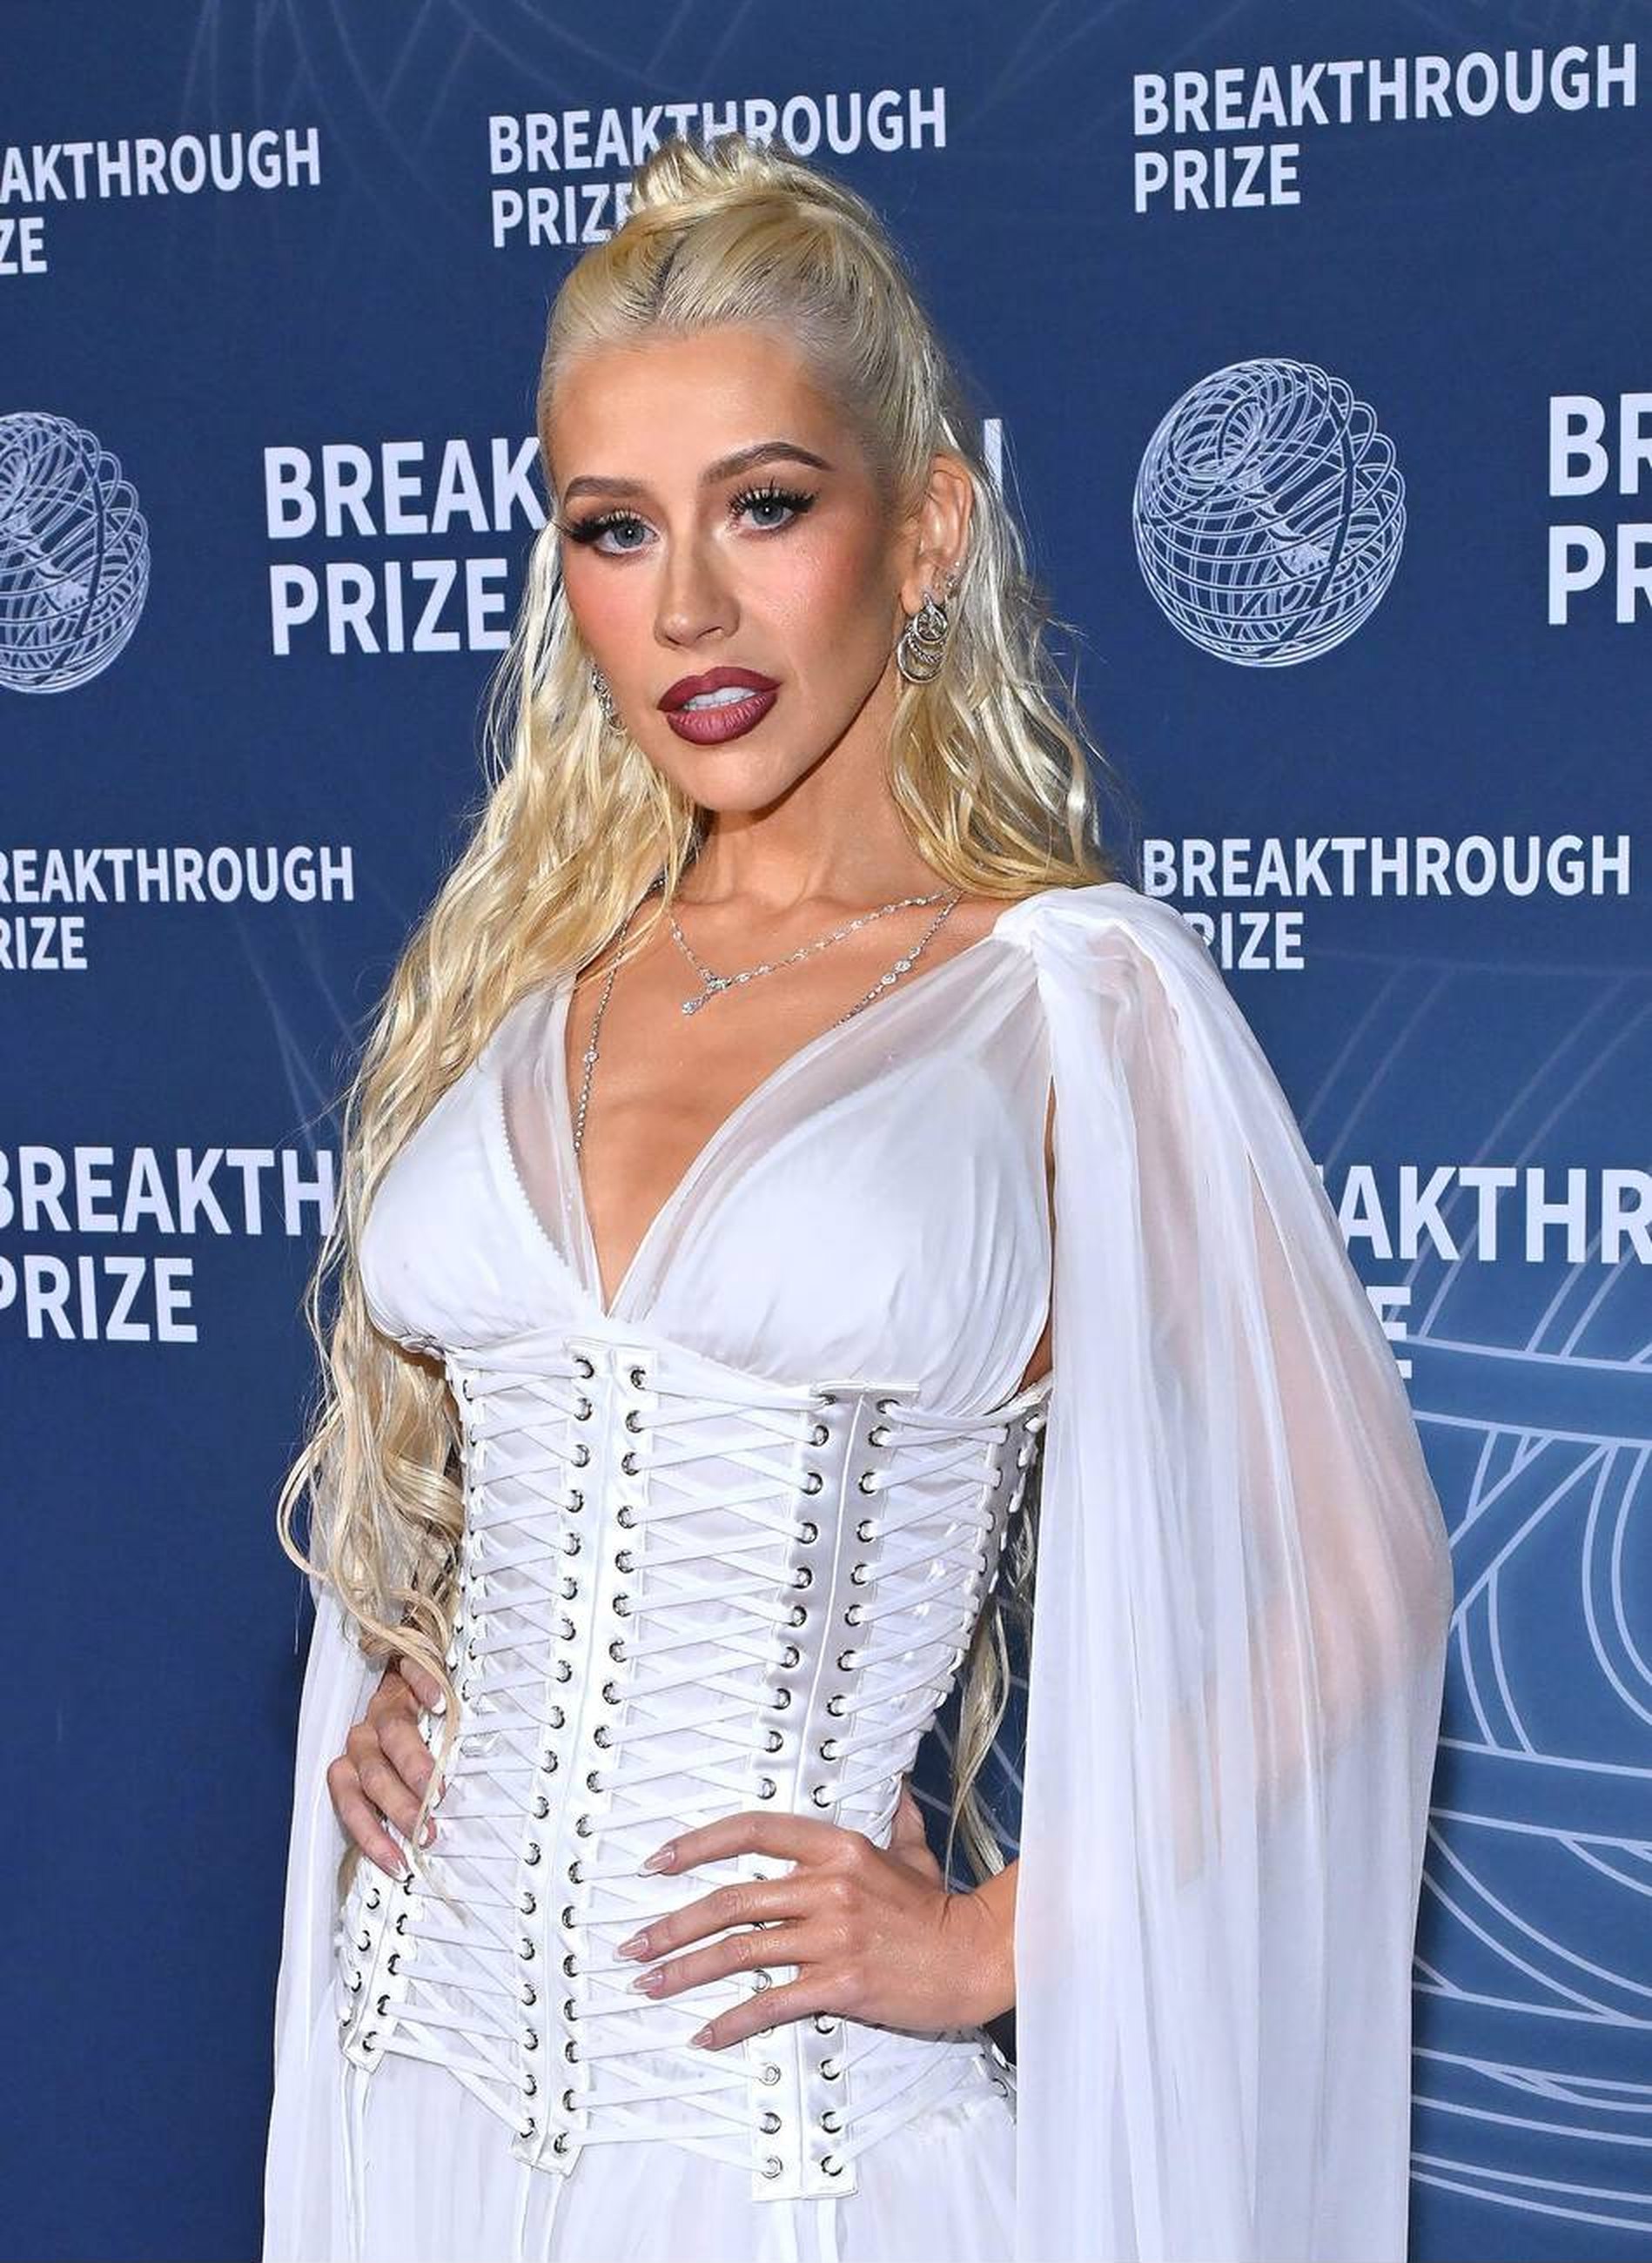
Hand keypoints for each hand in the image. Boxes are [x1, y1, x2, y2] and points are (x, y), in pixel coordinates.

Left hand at [325, 1655, 446, 1879]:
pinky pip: (410, 1675)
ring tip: (437, 1791)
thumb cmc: (405, 1734)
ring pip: (390, 1734)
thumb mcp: (395, 1772)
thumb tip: (417, 1849)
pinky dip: (424, 1689)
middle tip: (426, 1831)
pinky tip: (441, 1706)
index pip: (352, 1803)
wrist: (404, 1663)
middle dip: (399, 1808)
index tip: (399, 1863)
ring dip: (413, 1765)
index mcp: (356, 1764)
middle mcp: (364, 1736)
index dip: (371, 1835)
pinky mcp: (406, 1669)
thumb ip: (401, 1801)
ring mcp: (384, 1702)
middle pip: (373, 1774)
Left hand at [613, 1788, 1003, 2051]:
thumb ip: (896, 1816)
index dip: (698, 1844)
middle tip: (632, 1946)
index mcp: (838, 1846)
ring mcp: (833, 1937)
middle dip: (672, 1925)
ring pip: (740, 1952)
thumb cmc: (940, 1906)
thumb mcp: (913, 1850)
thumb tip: (897, 1782)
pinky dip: (732, 2021)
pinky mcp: (841, 1985)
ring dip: (686, 1971)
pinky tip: (705, 2034)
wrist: (977, 1957)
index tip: (657, 1863)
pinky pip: (772, 2003)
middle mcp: (829, 1885)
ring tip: (649, 1986)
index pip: (753, 1831)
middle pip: (731, 1900)